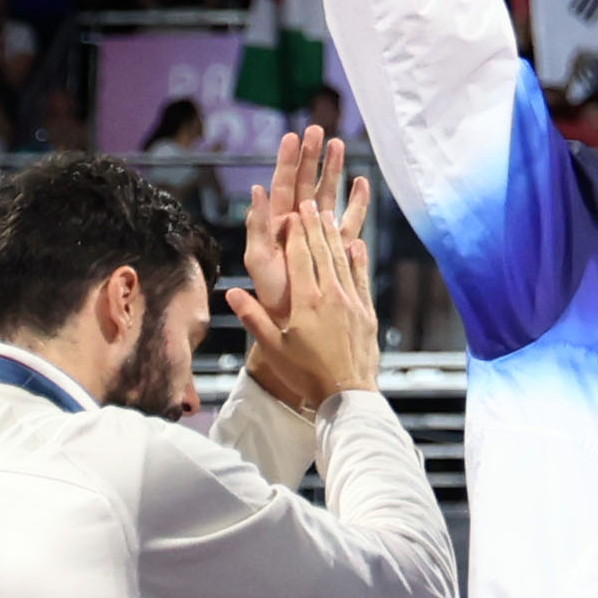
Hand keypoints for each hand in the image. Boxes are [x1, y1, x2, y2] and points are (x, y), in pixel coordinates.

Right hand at [234, 160, 381, 410]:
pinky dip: (357, 258)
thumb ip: (253, 318)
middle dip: (314, 227)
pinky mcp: (366, 311)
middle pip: (322, 253)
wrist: (348, 393)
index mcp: (306, 302)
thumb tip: (231, 291)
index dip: (297, 234)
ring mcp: (352, 302)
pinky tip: (355, 243)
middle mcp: (331, 296)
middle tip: (309, 204)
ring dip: (334, 236)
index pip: (300, 259)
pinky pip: (361, 277)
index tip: (293, 212)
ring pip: (342, 261)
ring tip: (328, 215)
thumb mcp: (273, 348)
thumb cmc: (306, 374)